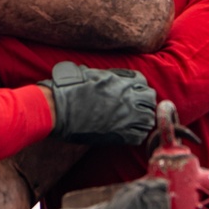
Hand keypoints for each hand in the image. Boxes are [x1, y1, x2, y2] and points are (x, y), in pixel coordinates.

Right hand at [40, 62, 155, 145]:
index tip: (133, 92)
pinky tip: (129, 133)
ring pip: (148, 118)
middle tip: (136, 107)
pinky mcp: (119, 133)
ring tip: (134, 121)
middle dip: (145, 102)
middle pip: (150, 98)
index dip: (138, 86)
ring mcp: (125, 116)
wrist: (58, 109)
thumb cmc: (68, 89)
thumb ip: (104, 75)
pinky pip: (139, 136)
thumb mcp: (89, 73)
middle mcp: (127, 97)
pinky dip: (137, 135)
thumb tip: (108, 77)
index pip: (142, 81)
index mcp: (119, 80)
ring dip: (143, 119)